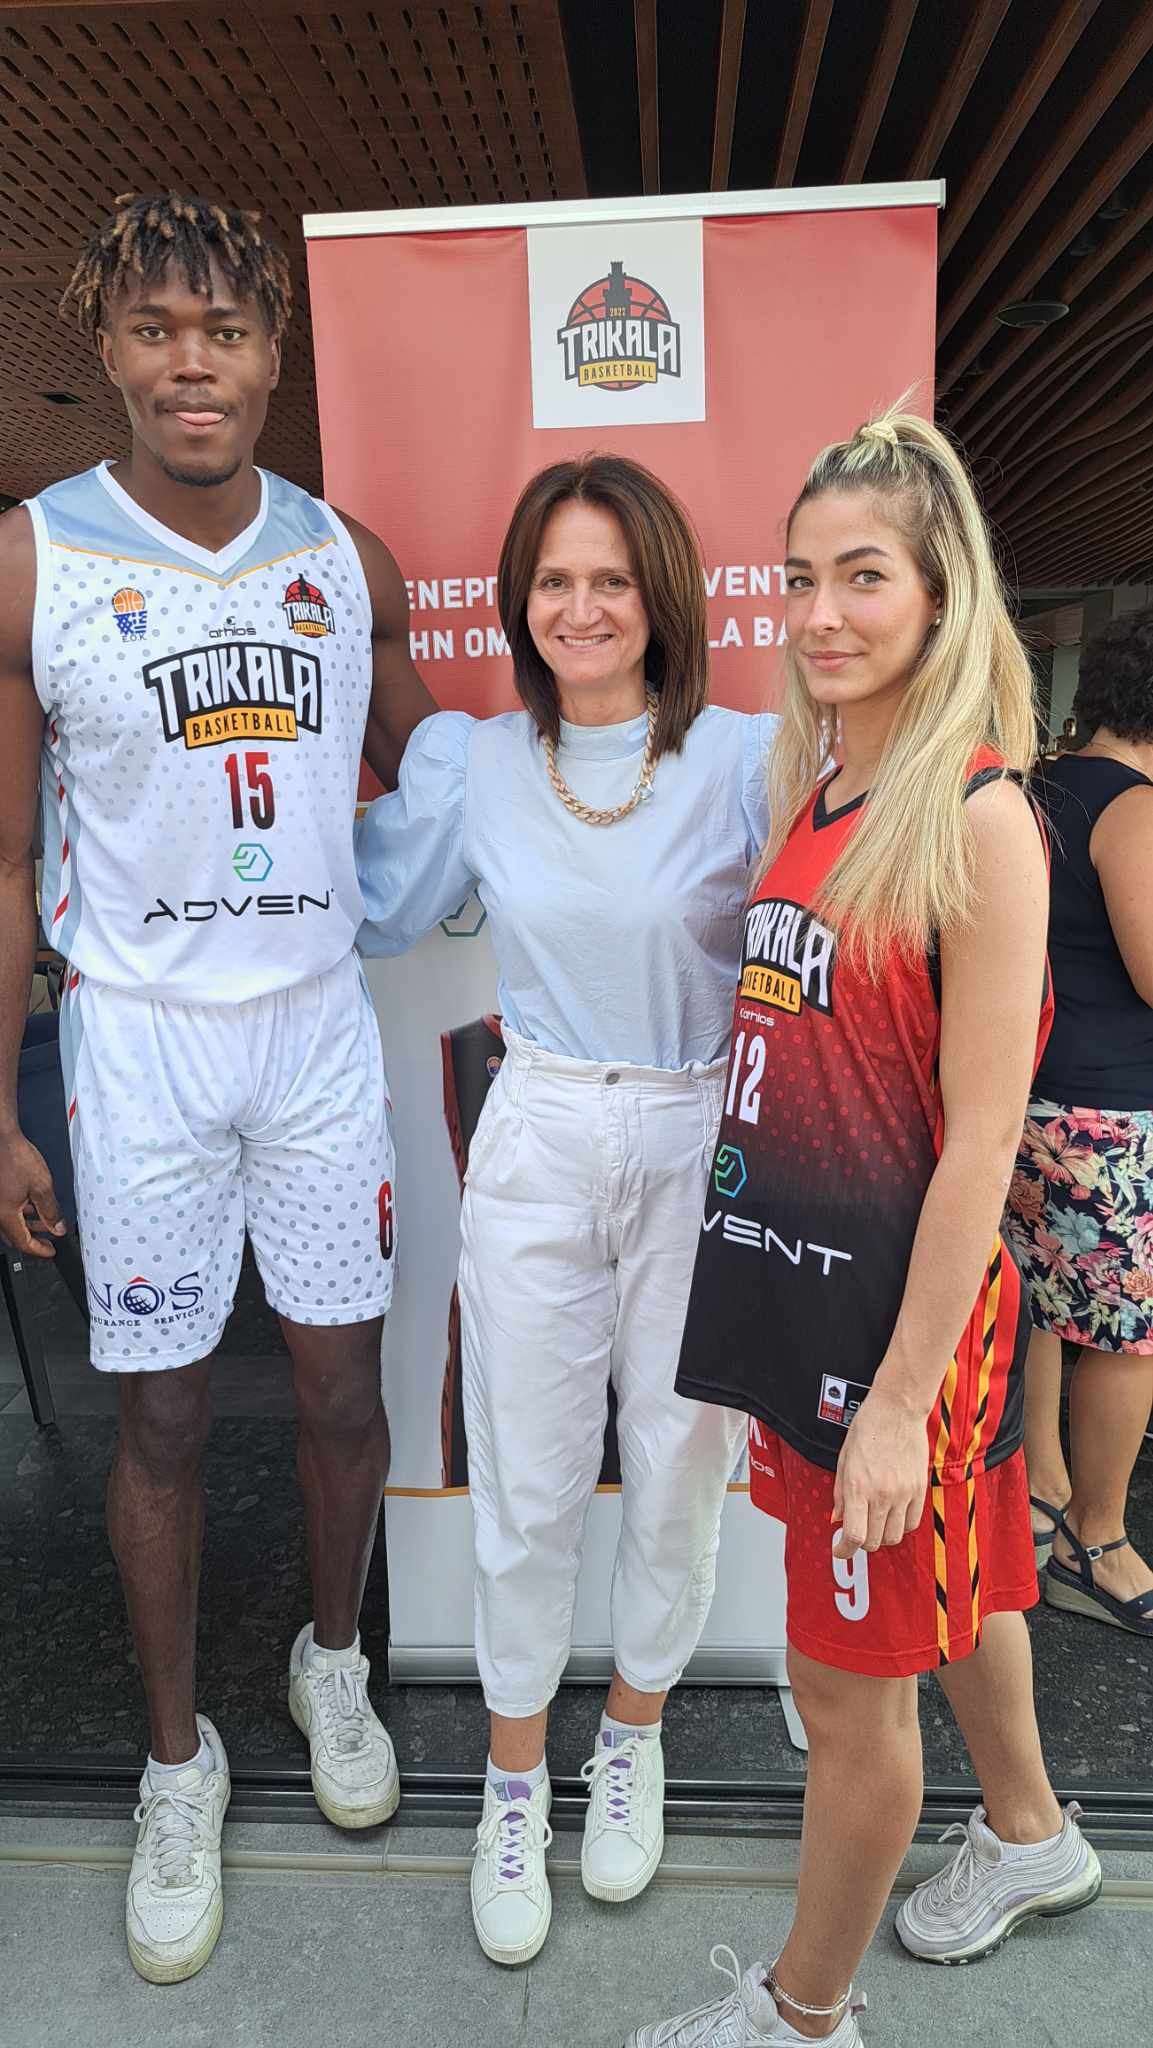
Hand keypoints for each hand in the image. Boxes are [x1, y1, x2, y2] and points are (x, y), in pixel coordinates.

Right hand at [0, 1130, 65, 1257]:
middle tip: (48, 1242)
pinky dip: (21, 1213)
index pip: (22, 1242)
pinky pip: (7, 1211)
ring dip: (28, 1225)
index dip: (38, 1250)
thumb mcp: (41, 1186)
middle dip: (33, 1240)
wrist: (1, 1138)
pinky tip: (33, 1206)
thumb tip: (57, 1228)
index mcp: (5, 1215)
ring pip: (11, 1223)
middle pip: (14, 1236)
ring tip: (46, 1223)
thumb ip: (50, 1210)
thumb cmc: (15, 1157)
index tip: (50, 1252)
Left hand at [832, 1388, 929, 1559]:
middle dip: (860, 1542)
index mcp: (858, 1487)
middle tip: (855, 1531)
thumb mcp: (843, 1460)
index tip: (839, 1550)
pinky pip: (912, 1523)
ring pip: (894, 1537)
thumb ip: (840, 1494)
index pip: (853, 1536)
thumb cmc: (867, 1428)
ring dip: (881, 1536)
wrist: (897, 1409)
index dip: (843, 1550)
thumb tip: (837, 1520)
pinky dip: (901, 1526)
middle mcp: (882, 1494)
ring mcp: (904, 1493)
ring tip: (874, 1522)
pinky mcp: (919, 1489)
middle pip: (873, 1541)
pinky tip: (892, 1515)